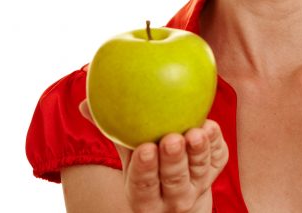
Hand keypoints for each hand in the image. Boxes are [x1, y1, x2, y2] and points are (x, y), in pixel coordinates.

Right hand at [79, 100, 227, 212]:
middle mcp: (171, 197)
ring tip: (195, 132)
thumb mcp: (128, 158)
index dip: (144, 168)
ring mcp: (196, 186)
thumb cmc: (148, 167)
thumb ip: (112, 132)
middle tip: (172, 138)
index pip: (142, 184)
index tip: (145, 149)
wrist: (180, 191)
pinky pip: (217, 157)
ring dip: (197, 151)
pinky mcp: (216, 173)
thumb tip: (84, 103)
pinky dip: (215, 142)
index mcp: (144, 196)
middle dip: (173, 159)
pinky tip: (210, 126)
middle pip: (173, 179)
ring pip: (198, 170)